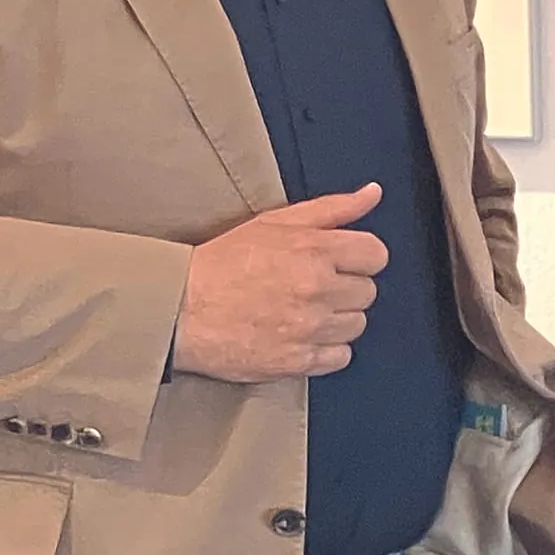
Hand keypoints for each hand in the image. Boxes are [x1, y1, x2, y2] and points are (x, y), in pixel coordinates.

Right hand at [174, 184, 388, 382]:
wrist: (178, 309)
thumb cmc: (222, 263)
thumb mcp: (274, 223)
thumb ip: (332, 209)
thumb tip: (373, 193)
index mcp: (314, 250)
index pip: (376, 255)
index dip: (361, 258)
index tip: (341, 263)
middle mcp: (317, 289)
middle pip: (368, 292)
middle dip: (346, 288)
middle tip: (312, 287)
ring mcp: (309, 328)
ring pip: (356, 325)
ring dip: (337, 319)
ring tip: (303, 312)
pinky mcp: (297, 361)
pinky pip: (341, 357)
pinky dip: (326, 349)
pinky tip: (301, 336)